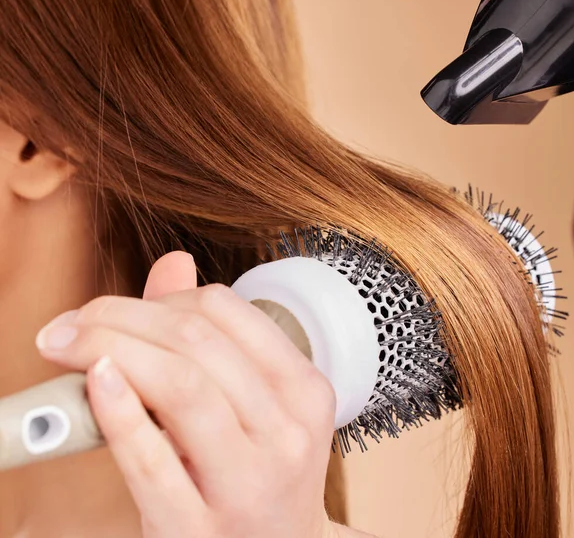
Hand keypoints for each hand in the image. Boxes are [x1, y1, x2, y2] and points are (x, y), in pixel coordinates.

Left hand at [35, 252, 337, 537]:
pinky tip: (93, 382)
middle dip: (120, 316)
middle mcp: (286, 431)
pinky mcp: (200, 529)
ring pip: (181, 385)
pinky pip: (152, 460)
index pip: (225, 310)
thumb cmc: (261, 471)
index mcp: (303, 389)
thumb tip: (175, 264)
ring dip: (111, 348)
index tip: (118, 309)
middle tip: (72, 323)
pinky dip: (116, 412)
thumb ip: (212, 331)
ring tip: (67, 346)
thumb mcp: (254, 401)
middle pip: (197, 341)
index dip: (162, 299)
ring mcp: (249, 482)